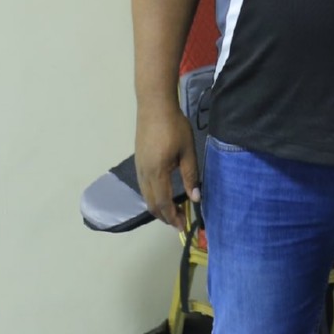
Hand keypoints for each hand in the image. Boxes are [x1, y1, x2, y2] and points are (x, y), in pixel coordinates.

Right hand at [135, 101, 200, 230]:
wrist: (154, 106)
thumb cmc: (175, 126)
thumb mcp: (188, 151)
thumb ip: (190, 176)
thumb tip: (195, 198)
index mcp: (157, 172)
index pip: (163, 203)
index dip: (172, 217)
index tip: (182, 226)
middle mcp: (144, 174)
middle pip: (152, 204)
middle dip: (164, 216)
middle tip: (179, 221)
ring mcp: (138, 168)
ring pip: (146, 196)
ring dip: (158, 207)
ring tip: (173, 211)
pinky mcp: (138, 162)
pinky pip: (143, 187)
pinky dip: (153, 197)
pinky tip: (163, 194)